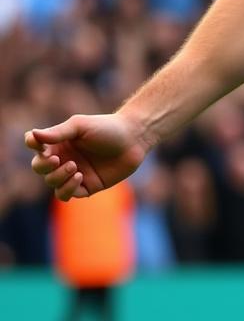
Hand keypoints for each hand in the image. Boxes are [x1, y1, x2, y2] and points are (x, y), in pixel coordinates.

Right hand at [24, 114, 149, 201]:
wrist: (134, 138)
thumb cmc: (108, 127)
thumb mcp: (81, 126)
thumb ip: (58, 132)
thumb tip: (32, 135)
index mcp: (61, 142)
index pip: (37, 147)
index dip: (33, 146)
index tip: (38, 144)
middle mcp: (65, 158)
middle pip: (40, 168)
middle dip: (44, 166)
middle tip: (57, 160)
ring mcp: (75, 173)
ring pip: (52, 183)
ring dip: (57, 177)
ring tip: (74, 167)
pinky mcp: (87, 186)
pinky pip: (67, 195)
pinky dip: (68, 188)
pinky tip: (80, 177)